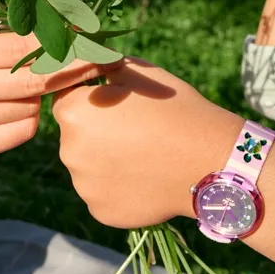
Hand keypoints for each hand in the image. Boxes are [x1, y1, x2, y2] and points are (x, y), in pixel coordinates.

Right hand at [0, 31, 113, 158]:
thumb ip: (14, 38)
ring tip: (12, 88)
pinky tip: (8, 110)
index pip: (22, 48)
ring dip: (37, 96)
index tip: (90, 37)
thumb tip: (71, 30)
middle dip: (73, 68)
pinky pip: (23, 130)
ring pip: (31, 106)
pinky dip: (27, 119)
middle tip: (102, 59)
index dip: (60, 42)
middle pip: (33, 80)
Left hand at [53, 60, 241, 228]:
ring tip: (144, 156)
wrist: (208, 159)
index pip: (66, 99)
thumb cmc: (175, 108)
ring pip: (88, 168)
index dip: (90, 100)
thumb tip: (87, 61)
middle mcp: (68, 150)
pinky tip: (146, 178)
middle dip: (96, 133)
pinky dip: (118, 188)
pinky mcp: (101, 211)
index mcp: (73, 112)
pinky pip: (102, 194)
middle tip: (135, 132)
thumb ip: (103, 67)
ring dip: (106, 162)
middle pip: (74, 137)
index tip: (116, 105)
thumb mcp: (138, 71)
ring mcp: (84, 185)